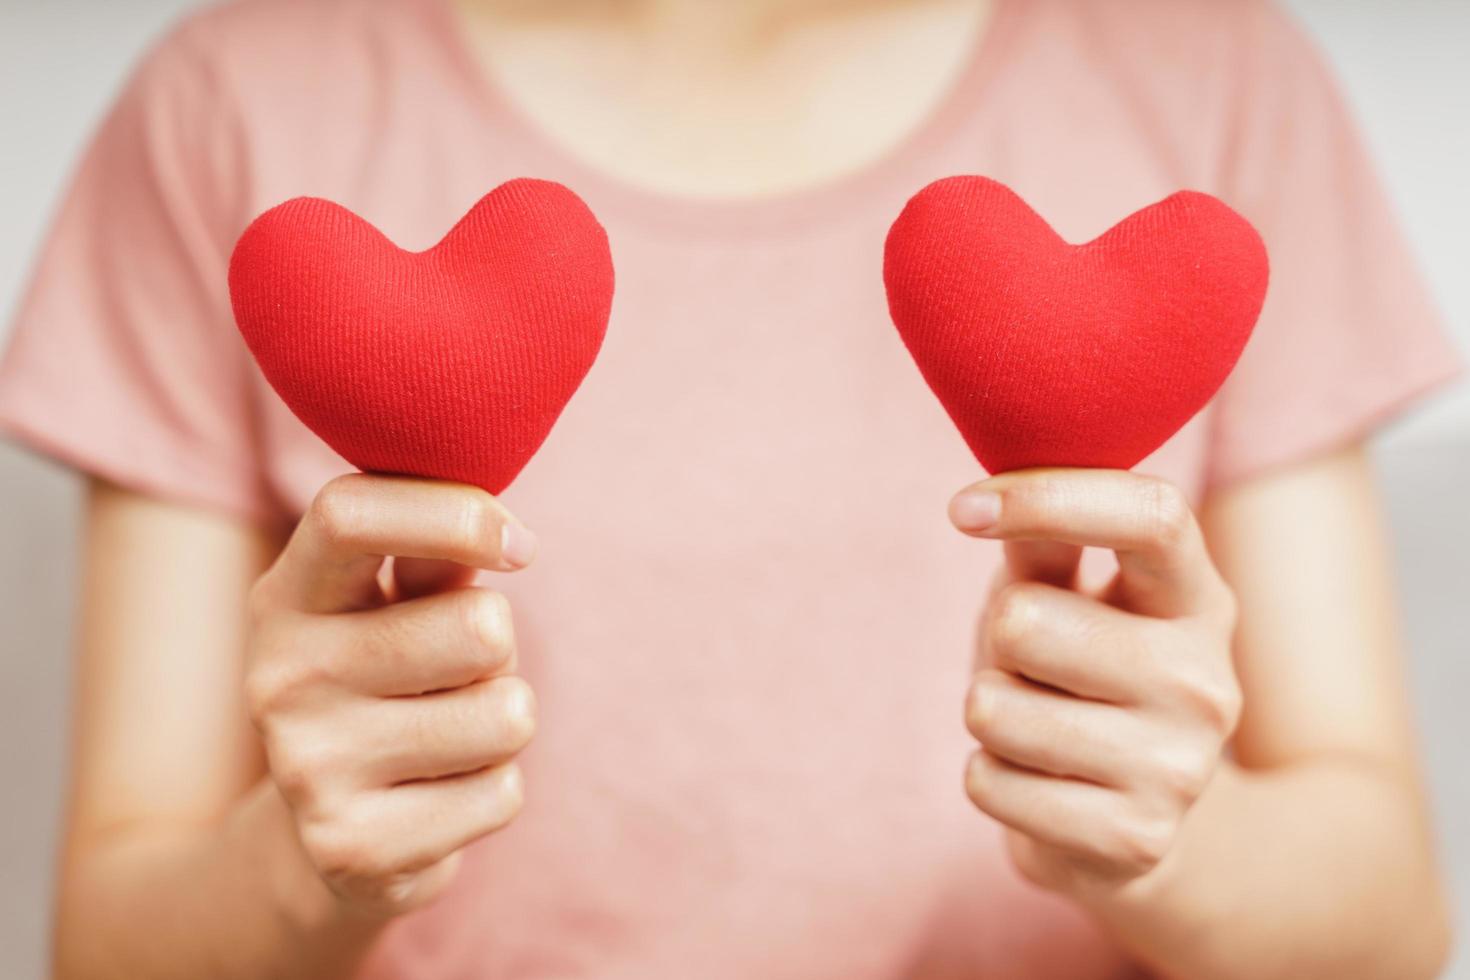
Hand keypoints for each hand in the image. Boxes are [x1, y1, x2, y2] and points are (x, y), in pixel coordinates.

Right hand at [244, 474, 538, 917]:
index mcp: (288, 596)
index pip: (350, 514)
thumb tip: (495, 527)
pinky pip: (504, 794)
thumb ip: (435, 552)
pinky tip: (436, 795)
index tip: (518, 547)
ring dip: (503, 722)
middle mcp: (281, 677)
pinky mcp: (354, 848)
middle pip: (481, 627)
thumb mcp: (395, 605)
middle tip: (453, 677)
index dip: (457, 514)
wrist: (328, 837)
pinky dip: (493, 792)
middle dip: (499, 651)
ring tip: (446, 733)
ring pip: (507, 716)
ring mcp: (308, 767)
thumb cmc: (388, 682)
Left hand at [949, 469, 1240, 899]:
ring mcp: (1179, 766)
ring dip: (989, 712)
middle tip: (1036, 668)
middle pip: (1023, 621)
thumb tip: (987, 499)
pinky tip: (1041, 784)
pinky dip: (989, 778)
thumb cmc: (1082, 678)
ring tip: (1039, 726)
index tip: (963, 510)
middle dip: (998, 640)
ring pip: (992, 708)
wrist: (1136, 827)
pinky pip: (986, 781)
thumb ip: (1042, 542)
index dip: (1048, 496)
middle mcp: (1204, 679)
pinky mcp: (1135, 838)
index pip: (1151, 514)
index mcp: (1197, 598)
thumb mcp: (1068, 597)